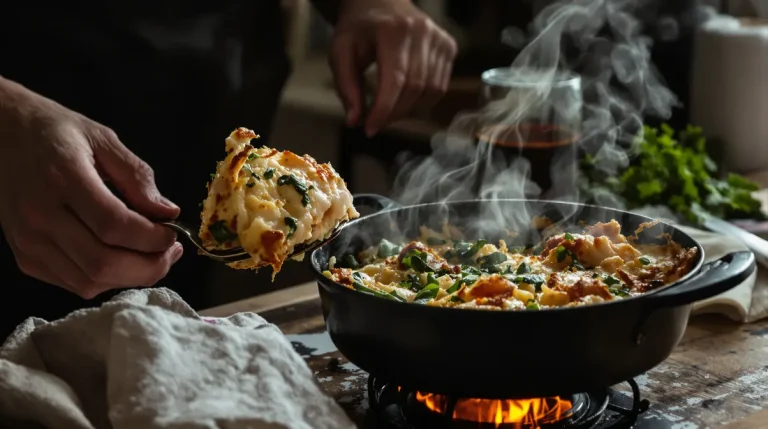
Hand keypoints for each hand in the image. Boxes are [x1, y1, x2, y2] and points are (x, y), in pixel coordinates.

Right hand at [0, 77, 182, 298]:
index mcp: (63, 179)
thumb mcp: (102, 138)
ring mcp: (28, 240)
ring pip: (88, 281)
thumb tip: (169, 212)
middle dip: (148, 266)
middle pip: (103, 263)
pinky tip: (121, 259)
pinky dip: (105, 279)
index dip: (152, 238)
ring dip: (130, 277)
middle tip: (170, 252)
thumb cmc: (55, 132)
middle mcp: (40, 215)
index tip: (173, 233)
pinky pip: (72, 283)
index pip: (115, 226)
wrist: (0, 134)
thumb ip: (137, 176)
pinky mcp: (24, 256)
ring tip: (152, 257)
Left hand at [329, 0, 457, 136]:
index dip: (384, 110)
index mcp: (393, 30)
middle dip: (395, 113)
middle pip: (415, 88)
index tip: (370, 129)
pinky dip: (423, 101)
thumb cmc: (359, 28)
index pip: (395, 80)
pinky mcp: (449, 46)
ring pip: (431, 90)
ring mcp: (440, 38)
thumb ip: (346, 86)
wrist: (381, 1)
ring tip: (389, 111)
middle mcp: (423, 32)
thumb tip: (354, 121)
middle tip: (376, 123)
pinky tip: (405, 99)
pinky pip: (440, 85)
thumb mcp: (341, 52)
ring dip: (409, 110)